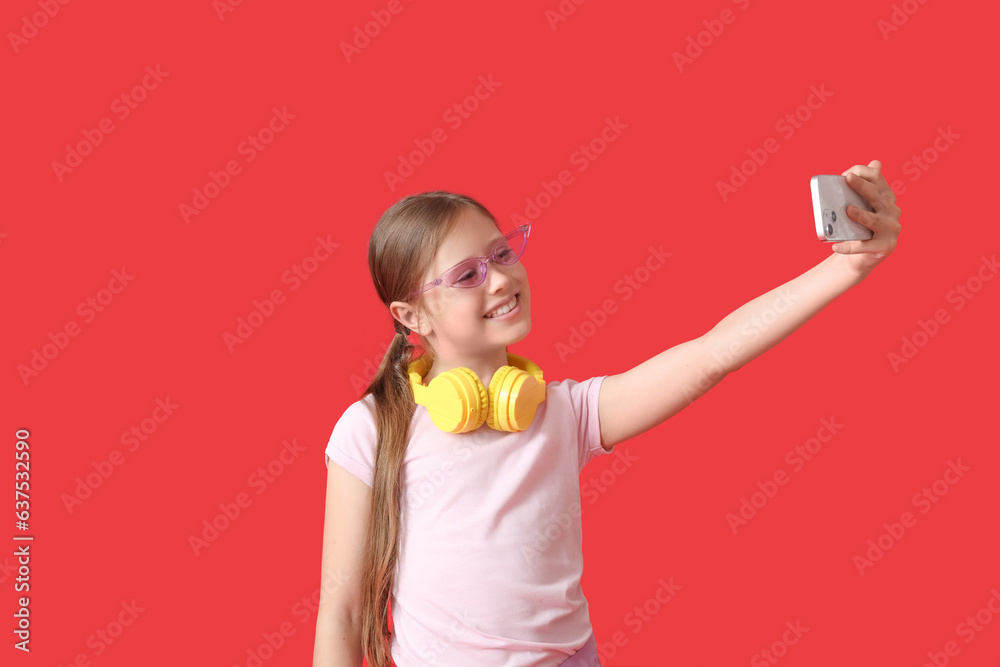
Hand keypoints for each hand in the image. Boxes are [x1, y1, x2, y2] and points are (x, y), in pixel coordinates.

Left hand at [831, 160, 901, 276]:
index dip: (862, 172)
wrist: (865, 255)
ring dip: (861, 214)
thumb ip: (862, 188)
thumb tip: (863, 168)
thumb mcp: (862, 206)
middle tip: (848, 179)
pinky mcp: (885, 246)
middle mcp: (892, 210)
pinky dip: (849, 247)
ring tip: (847, 210)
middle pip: (876, 196)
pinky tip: (835, 246)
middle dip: (862, 186)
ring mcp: (891, 228)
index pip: (877, 178)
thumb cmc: (861, 226)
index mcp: (886, 196)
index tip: (846, 175)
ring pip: (874, 220)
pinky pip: (864, 246)